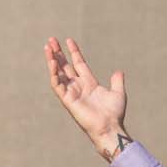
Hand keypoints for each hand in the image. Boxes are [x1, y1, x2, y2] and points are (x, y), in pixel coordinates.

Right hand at [44, 36, 129, 158]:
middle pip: (65, 66)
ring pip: (58, 73)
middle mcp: (78, 86)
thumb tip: (118, 71)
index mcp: (89, 83)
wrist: (110, 126)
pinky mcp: (67, 100)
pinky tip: (52, 62)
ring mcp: (71, 92)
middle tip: (51, 40)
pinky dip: (54, 74)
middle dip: (58, 53)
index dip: (74, 52)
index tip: (69, 40)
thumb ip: (117, 81)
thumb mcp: (118, 93)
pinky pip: (57, 85)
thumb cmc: (114, 114)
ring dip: (52, 60)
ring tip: (47, 47)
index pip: (79, 63)